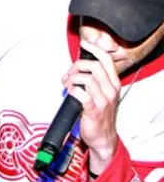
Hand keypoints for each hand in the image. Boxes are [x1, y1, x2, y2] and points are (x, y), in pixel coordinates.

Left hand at [62, 40, 120, 168]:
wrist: (102, 137)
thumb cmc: (98, 115)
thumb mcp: (101, 94)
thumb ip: (93, 81)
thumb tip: (76, 69)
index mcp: (113, 83)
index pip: (106, 60)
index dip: (95, 49)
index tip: (85, 44)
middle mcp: (111, 89)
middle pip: (94, 66)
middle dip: (76, 67)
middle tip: (68, 75)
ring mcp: (103, 100)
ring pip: (87, 78)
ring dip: (72, 79)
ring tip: (67, 85)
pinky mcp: (93, 109)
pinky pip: (81, 93)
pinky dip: (72, 90)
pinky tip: (69, 93)